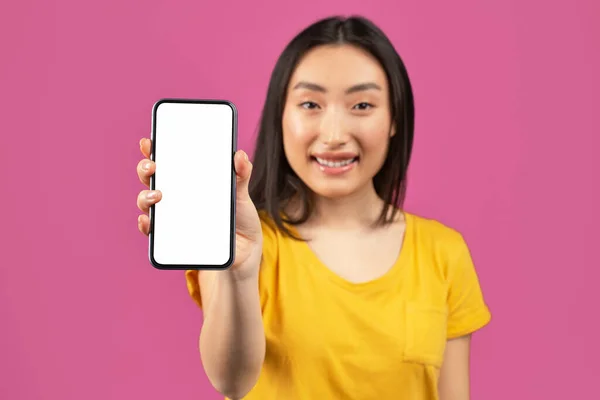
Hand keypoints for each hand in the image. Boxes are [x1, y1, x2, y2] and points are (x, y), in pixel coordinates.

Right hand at [136, 138, 262, 275]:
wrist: (244, 248)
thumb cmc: (239, 216)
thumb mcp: (241, 193)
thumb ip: (241, 173)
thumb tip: (240, 155)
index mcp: (189, 180)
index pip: (167, 160)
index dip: (154, 149)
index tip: (149, 142)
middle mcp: (175, 195)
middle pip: (151, 178)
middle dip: (145, 169)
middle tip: (152, 167)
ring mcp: (171, 215)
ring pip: (147, 202)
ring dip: (144, 197)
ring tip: (156, 195)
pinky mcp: (171, 237)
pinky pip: (152, 230)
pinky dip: (146, 225)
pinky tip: (149, 221)